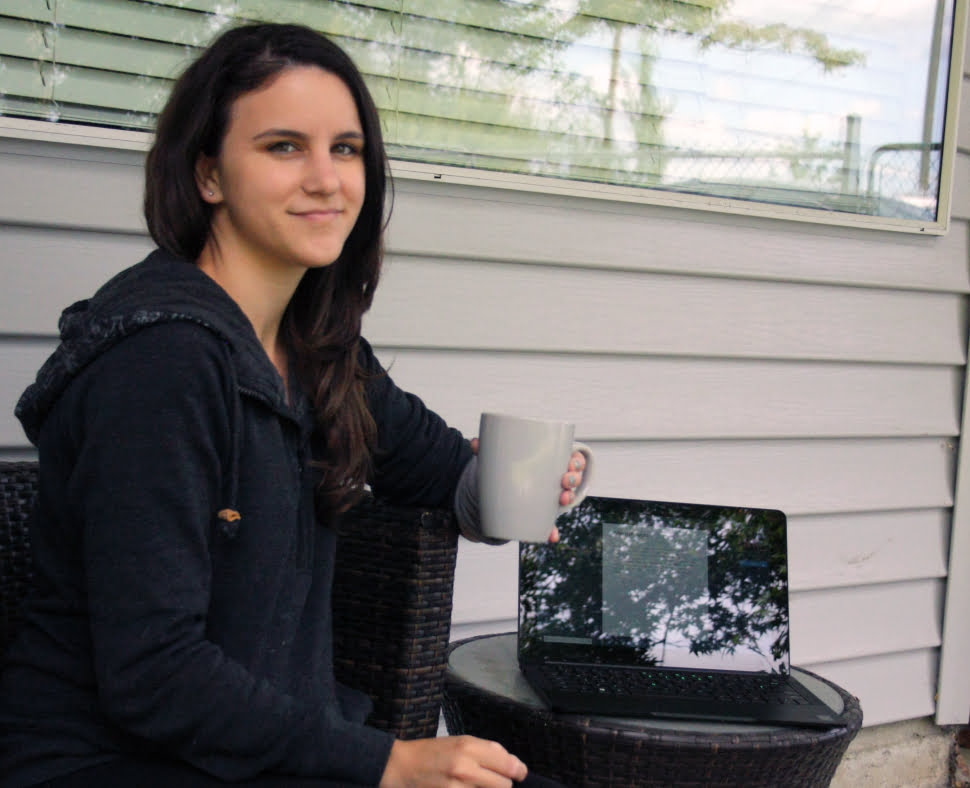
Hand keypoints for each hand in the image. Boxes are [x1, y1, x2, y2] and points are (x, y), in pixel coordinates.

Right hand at [379, 735, 527, 787]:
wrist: (399, 767)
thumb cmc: (430, 752)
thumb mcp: (458, 741)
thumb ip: (486, 751)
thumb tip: (513, 763)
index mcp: (468, 746)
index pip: (507, 764)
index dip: (517, 771)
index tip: (519, 774)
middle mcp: (464, 767)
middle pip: (503, 785)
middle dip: (502, 784)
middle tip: (492, 781)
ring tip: (476, 785)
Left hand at [470, 440, 586, 544]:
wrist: (495, 494)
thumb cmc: (504, 470)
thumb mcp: (497, 458)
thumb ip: (487, 449)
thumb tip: (474, 443)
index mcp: (551, 463)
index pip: (572, 459)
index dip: (577, 461)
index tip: (571, 462)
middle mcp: (554, 480)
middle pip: (573, 478)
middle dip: (574, 478)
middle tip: (564, 480)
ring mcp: (549, 499)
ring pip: (566, 498)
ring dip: (568, 499)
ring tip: (562, 500)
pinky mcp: (540, 516)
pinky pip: (550, 525)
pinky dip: (551, 531)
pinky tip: (552, 536)